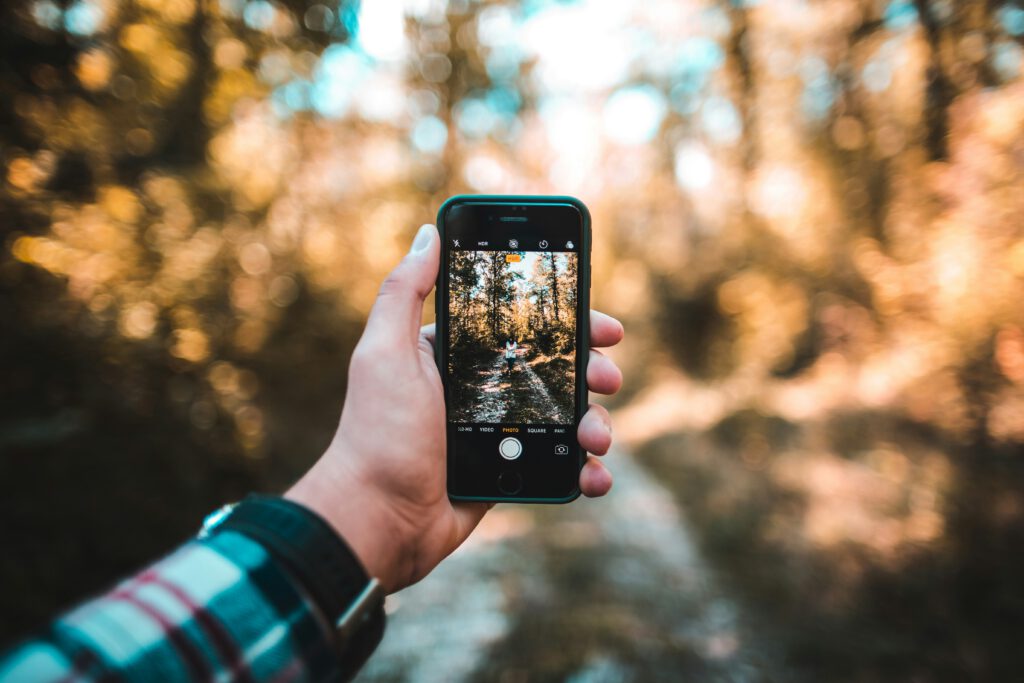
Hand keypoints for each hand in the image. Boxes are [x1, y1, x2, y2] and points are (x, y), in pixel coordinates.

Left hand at [287, 224, 623, 591]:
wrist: (377, 518)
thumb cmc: (377, 433)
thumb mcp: (384, 353)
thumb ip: (404, 293)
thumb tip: (428, 234)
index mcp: (456, 356)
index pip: (522, 327)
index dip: (567, 323)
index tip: (603, 327)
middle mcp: (481, 389)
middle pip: (555, 370)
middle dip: (591, 371)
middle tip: (609, 376)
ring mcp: (498, 432)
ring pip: (565, 418)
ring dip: (594, 423)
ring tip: (595, 437)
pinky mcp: (508, 471)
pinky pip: (558, 465)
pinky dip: (585, 470)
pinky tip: (594, 474)